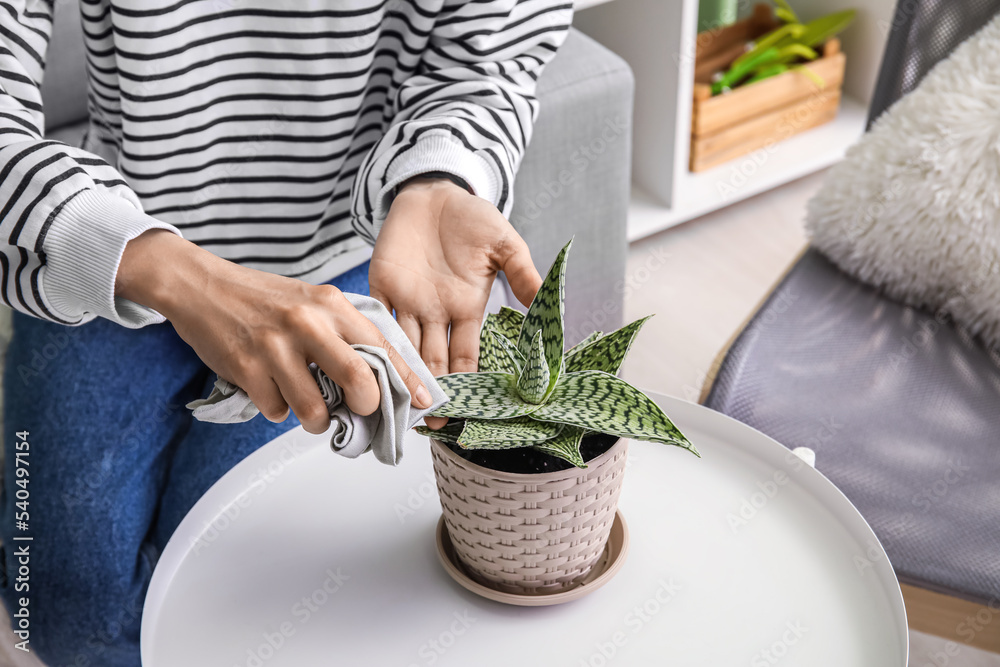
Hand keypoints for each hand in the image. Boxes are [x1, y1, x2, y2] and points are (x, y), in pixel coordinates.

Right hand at [116, 229, 432, 433]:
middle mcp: (307, 324)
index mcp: (331, 304)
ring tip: (306, 403)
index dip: (407, 381)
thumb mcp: (312, 302)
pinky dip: (277, 408)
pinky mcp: (246, 368)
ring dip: (315, 419)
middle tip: (358, 410)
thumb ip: (344, 333)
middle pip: (359, 382)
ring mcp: (275, 347)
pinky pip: (277, 411)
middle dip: (365, 407)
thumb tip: (381, 377)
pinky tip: (270, 386)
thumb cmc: (262, 299)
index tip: (421, 403)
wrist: (200, 285)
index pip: (382, 347)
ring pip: (315, 410)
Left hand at [369, 177, 541, 427]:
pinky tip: (369, 364)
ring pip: (402, 347)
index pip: (465, 355)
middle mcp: (436, 313)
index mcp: (467, 309)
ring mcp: (407, 302)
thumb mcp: (505, 244)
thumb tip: (546, 305)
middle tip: (428, 423)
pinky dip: (371, 339)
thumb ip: (522, 274)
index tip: (463, 410)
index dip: (464, 382)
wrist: (435, 191)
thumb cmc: (473, 217)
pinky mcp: (381, 286)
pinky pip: (374, 317)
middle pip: (432, 360)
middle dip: (431, 391)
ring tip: (398, 405)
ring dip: (401, 375)